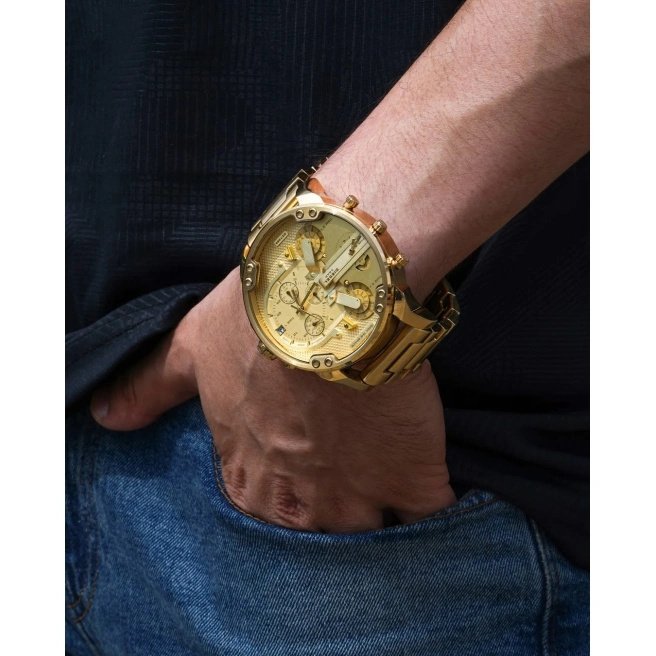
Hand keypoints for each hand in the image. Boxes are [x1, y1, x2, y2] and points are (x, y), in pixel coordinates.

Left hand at [90, 268, 455, 531]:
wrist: (330, 301)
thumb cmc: (259, 320)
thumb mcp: (192, 348)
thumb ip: (148, 387)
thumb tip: (103, 416)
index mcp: (247, 470)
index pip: (255, 512)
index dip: (274, 500)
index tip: (292, 483)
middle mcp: (298, 498)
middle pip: (310, 538)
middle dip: (320, 524)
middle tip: (339, 493)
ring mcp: (357, 494)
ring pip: (364, 541)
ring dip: (371, 528)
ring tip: (382, 502)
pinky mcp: (411, 475)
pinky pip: (428, 518)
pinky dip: (432, 518)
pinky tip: (432, 503)